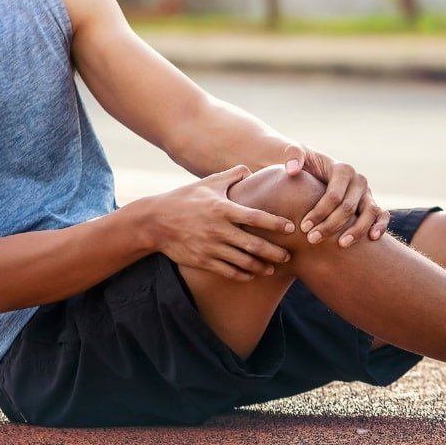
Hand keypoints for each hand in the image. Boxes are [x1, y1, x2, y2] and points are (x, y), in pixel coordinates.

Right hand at [148, 166, 294, 281]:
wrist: (155, 222)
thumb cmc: (185, 198)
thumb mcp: (207, 183)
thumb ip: (231, 176)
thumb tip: (250, 170)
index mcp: (222, 209)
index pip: (255, 217)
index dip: (275, 223)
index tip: (291, 227)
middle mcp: (218, 230)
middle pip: (254, 245)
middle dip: (274, 252)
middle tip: (289, 255)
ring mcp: (210, 248)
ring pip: (243, 262)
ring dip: (261, 267)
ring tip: (274, 268)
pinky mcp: (203, 261)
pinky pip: (228, 271)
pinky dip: (243, 274)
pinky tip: (252, 274)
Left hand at [282, 143, 389, 247]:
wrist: (316, 169)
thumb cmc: (305, 164)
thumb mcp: (295, 153)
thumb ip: (292, 155)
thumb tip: (292, 170)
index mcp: (342, 169)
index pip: (334, 195)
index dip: (319, 212)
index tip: (303, 227)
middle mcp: (358, 180)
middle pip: (348, 207)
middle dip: (330, 225)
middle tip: (312, 239)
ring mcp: (367, 193)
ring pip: (369, 212)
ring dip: (357, 231)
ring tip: (341, 244)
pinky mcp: (371, 203)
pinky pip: (382, 214)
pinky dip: (380, 226)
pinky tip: (372, 239)